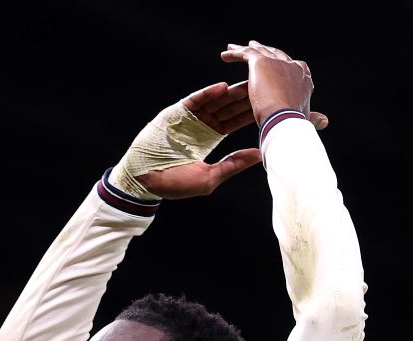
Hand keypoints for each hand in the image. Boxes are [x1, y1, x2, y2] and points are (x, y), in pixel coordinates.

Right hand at [136, 81, 261, 198]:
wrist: (145, 181)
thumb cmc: (175, 183)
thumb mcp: (210, 177)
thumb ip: (233, 164)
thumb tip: (259, 155)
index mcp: (210, 137)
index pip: (233, 122)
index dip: (249, 114)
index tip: (268, 107)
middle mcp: (201, 125)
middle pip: (227, 108)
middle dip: (244, 99)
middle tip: (263, 88)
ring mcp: (188, 118)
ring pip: (213, 101)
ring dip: (230, 93)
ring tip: (247, 84)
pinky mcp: (175, 113)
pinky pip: (194, 100)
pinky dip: (207, 93)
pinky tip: (222, 87)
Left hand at [221, 41, 318, 127]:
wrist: (285, 121)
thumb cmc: (295, 126)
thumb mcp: (304, 119)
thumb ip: (312, 118)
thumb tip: (324, 121)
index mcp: (304, 80)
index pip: (294, 68)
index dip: (285, 65)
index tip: (280, 64)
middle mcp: (293, 67)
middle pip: (277, 56)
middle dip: (267, 51)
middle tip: (257, 47)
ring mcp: (278, 63)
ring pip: (261, 52)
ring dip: (249, 49)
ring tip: (238, 48)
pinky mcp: (261, 63)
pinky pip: (246, 54)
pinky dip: (235, 53)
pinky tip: (225, 55)